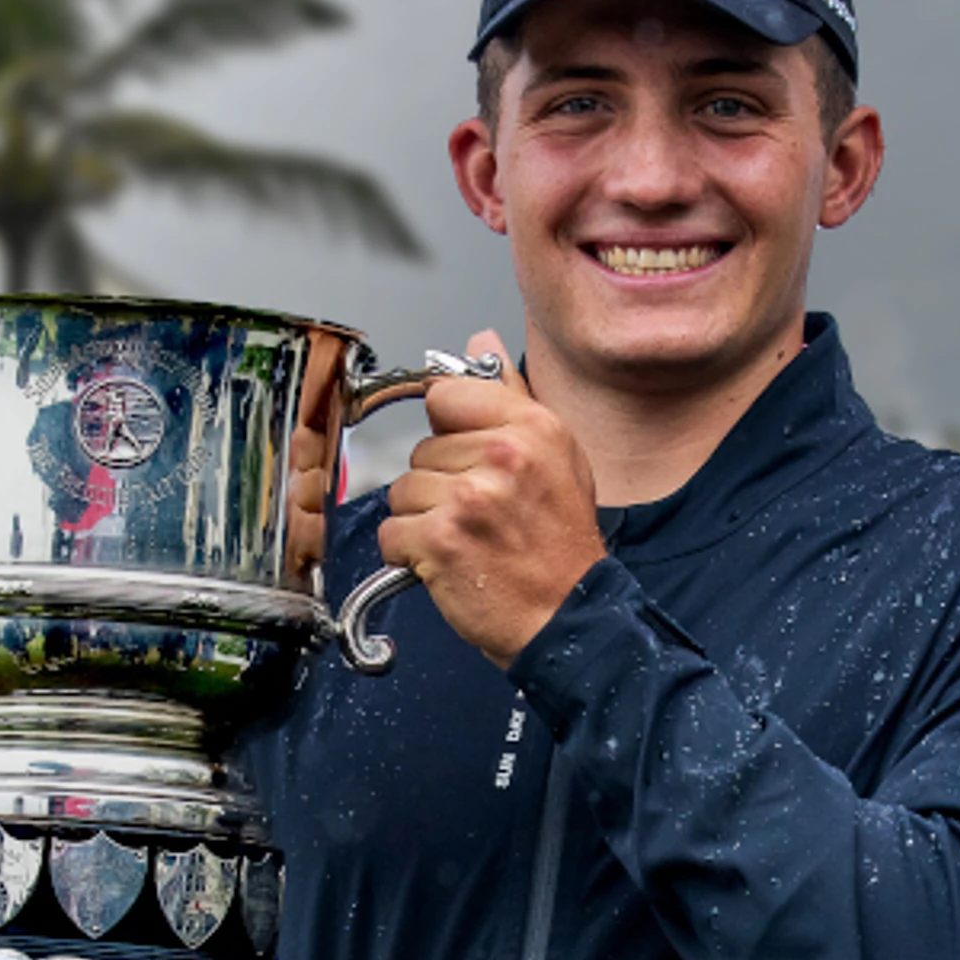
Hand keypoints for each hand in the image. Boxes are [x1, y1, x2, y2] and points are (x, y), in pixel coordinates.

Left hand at [371, 331, 607, 669]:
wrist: (566, 617)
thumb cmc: (559, 543)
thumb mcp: (556, 457)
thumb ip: (511, 396)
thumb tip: (480, 342)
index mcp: (533, 427)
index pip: (447, 395)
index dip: (450, 430)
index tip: (468, 457)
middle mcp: (503, 455)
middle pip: (422, 449)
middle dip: (439, 484)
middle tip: (482, 514)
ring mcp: (470, 497)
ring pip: (402, 490)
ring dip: (423, 520)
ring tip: (469, 538)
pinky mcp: (440, 539)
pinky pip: (392, 531)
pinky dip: (409, 553)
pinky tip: (448, 561)